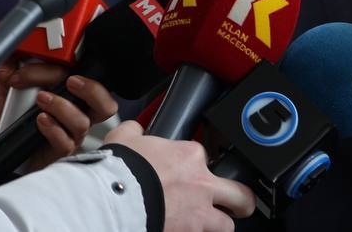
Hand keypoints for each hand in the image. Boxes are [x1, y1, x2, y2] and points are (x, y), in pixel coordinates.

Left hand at [0, 59, 117, 169]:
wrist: (6, 150)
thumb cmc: (17, 122)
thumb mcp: (12, 94)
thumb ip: (13, 76)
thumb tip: (8, 65)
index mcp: (74, 97)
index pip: (88, 79)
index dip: (71, 68)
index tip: (46, 62)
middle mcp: (77, 116)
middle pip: (105, 105)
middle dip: (92, 90)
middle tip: (71, 81)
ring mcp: (71, 135)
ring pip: (82, 123)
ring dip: (63, 107)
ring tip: (42, 99)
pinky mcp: (60, 153)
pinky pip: (65, 143)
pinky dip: (53, 129)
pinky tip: (40, 120)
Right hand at [103, 121, 255, 231]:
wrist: (111, 200)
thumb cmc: (119, 172)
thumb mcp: (125, 139)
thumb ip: (135, 132)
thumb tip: (134, 129)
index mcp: (189, 156)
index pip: (204, 158)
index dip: (195, 167)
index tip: (186, 173)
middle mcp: (201, 185)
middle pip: (239, 194)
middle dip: (240, 201)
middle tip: (235, 204)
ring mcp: (198, 214)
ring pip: (227, 225)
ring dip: (219, 225)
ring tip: (210, 225)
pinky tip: (186, 231)